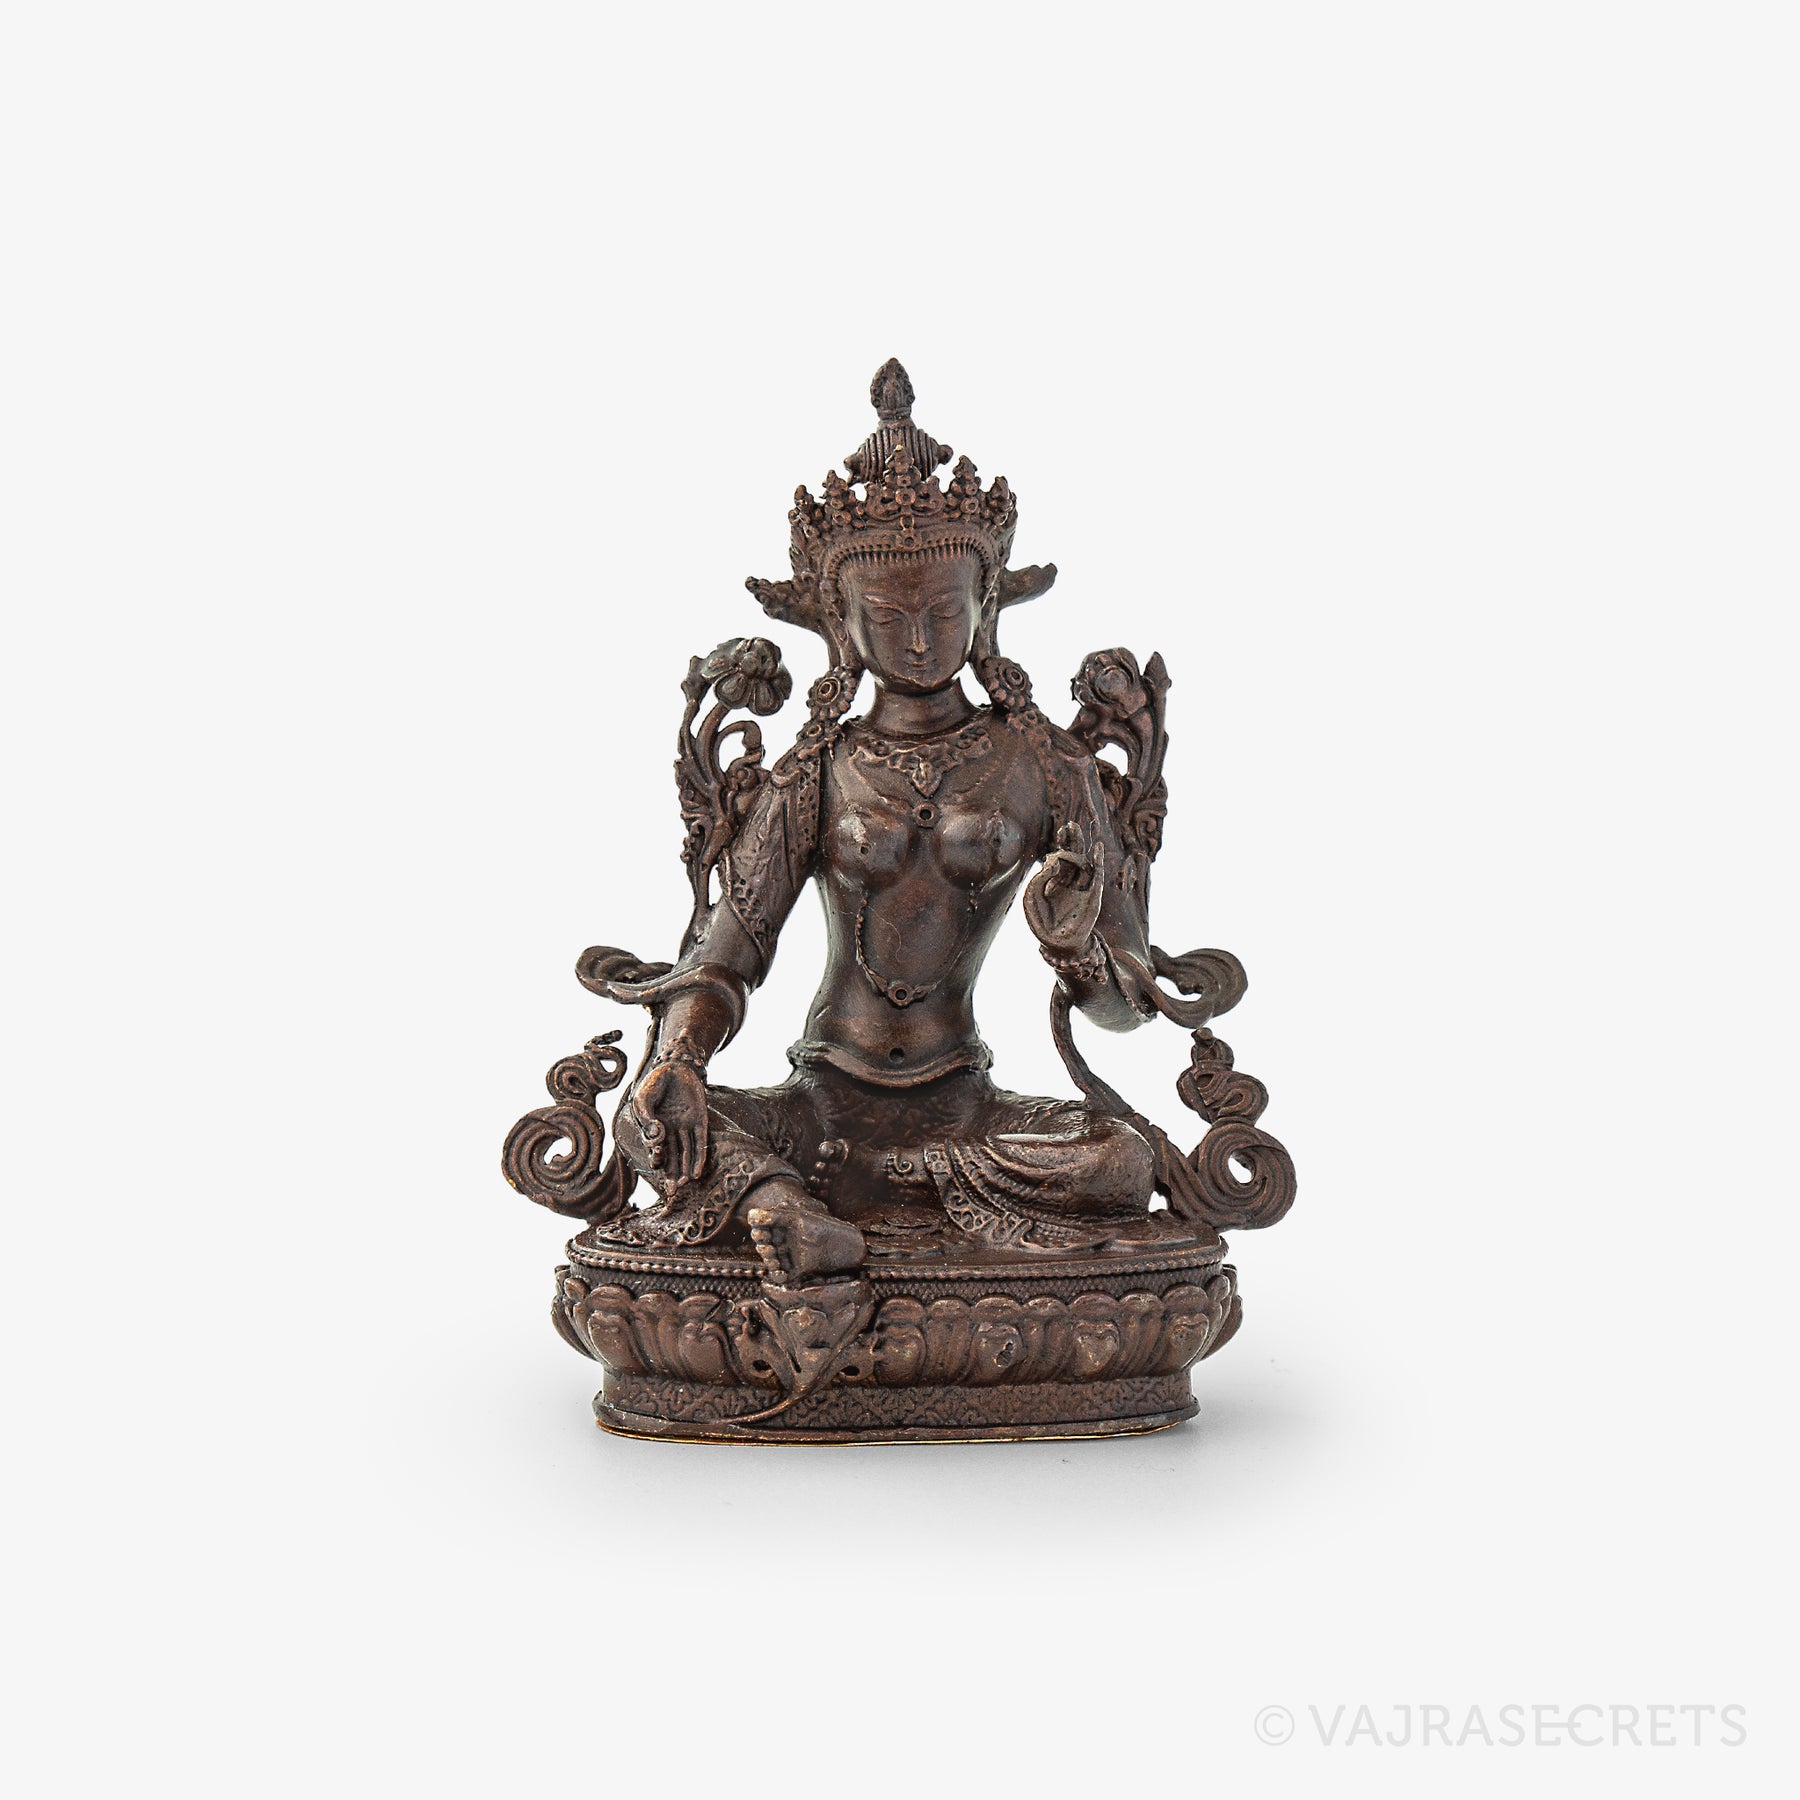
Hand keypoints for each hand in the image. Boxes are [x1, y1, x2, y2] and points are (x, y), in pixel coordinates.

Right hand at [631, 1056, 709, 1183]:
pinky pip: (700, 1144)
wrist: (676, 1065)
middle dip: (671, 1176)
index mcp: (654, 1130)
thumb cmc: (656, 1083)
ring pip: (686, 1155)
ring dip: (684, 1171)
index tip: (656, 1160)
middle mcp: (670, 1133)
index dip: (656, 1159)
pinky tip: (695, 1174)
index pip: (655, 1151)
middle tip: (671, 1192)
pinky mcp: (701, 1122)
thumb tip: (656, 1134)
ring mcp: (686, 1129)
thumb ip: (646, 1118)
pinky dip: (698, 1159)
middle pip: (671, 1159)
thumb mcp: (643, 1100)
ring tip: (683, 1185)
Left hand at [1023, 820, 1104, 953]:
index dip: (1055, 854)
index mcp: (1052, 882)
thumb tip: (1051, 860)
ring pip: (1083, 861)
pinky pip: (1097, 875)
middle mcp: (1068, 882)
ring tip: (1074, 828)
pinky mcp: (1092, 895)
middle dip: (1070, 840)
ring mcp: (1081, 887)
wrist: (1058, 944)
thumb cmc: (1041, 922)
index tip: (1051, 860)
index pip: (1056, 861)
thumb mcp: (1031, 898)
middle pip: (1071, 855)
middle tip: (1069, 824)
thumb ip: (1038, 878)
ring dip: (1079, 845)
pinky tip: (1098, 848)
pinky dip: (1098, 861)